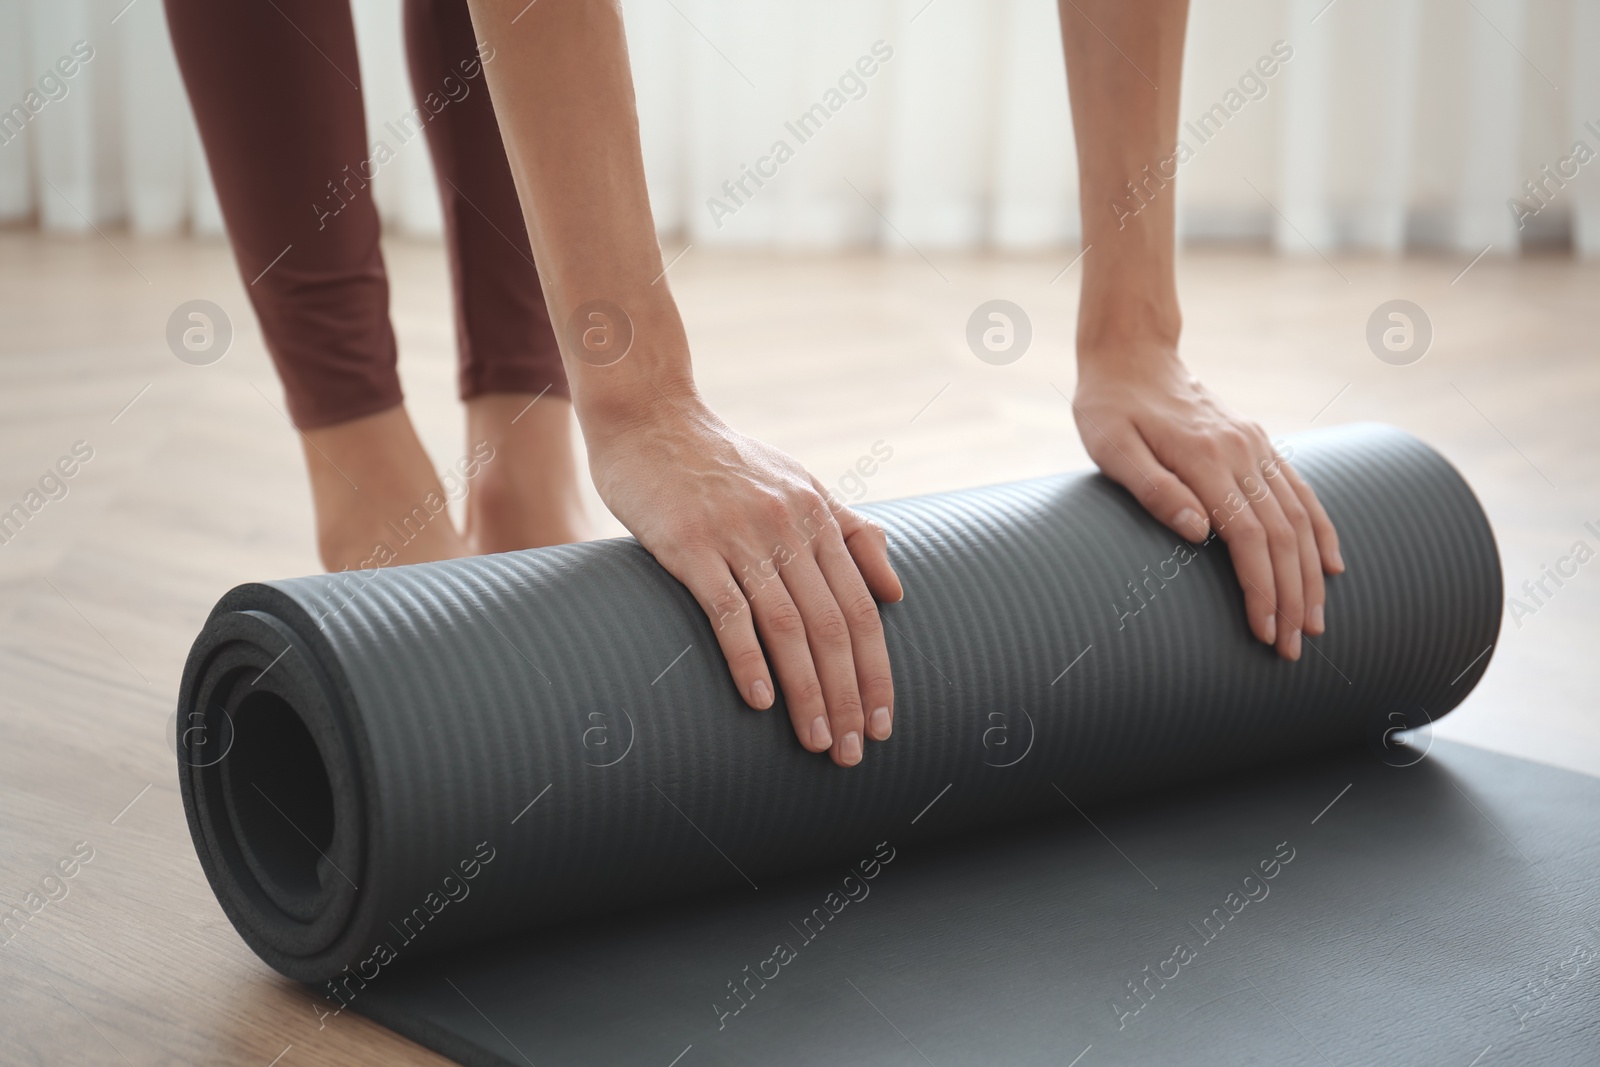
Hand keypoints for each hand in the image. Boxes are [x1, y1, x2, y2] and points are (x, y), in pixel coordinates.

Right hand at [586, 391, 902, 765]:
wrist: (648, 417)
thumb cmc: (721, 460)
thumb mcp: (798, 481)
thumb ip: (849, 531)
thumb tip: (896, 590)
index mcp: (819, 515)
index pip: (862, 608)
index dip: (877, 670)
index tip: (884, 722)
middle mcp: (788, 525)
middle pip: (833, 626)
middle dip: (849, 696)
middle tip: (853, 752)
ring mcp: (738, 534)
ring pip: (787, 626)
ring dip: (807, 692)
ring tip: (817, 742)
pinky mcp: (688, 543)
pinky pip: (727, 609)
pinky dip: (747, 659)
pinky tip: (760, 702)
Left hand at [1071, 351, 1343, 658]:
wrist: (1132, 356)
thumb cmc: (1110, 409)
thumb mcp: (1110, 448)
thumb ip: (1153, 489)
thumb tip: (1198, 532)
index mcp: (1204, 458)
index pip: (1247, 537)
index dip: (1261, 588)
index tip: (1266, 633)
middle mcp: (1241, 452)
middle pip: (1282, 535)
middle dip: (1292, 596)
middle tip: (1294, 649)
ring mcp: (1256, 446)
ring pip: (1299, 517)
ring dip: (1312, 574)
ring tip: (1316, 622)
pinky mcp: (1259, 443)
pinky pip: (1301, 490)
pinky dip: (1321, 529)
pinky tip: (1333, 564)